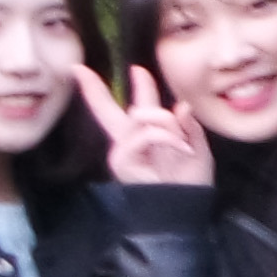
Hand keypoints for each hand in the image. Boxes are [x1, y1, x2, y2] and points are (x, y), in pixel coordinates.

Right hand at [83, 64, 212, 188]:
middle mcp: (128, 139)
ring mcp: (123, 150)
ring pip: (141, 117)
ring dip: (168, 125)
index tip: (99, 68)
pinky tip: (182, 149)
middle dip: (92, 88)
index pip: (127, 105)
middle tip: (80, 70)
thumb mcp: (197, 146)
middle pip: (104, 109)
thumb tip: (182, 105)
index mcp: (145, 133)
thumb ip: (188, 126)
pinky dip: (167, 137)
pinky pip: (146, 134)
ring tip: (184, 145)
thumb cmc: (190, 180)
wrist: (186, 207)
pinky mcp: (122, 161)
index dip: (118, 87)